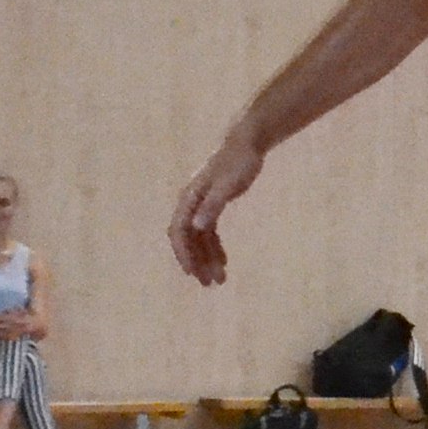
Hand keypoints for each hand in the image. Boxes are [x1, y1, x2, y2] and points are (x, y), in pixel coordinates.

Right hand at [171, 139, 260, 286]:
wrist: (248, 144)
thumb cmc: (239, 161)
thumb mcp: (227, 184)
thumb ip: (212, 205)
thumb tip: (196, 226)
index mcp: (190, 198)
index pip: (179, 230)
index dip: (183, 252)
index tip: (192, 272)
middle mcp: (191, 204)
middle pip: (188, 239)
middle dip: (197, 262)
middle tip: (209, 284)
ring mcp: (201, 206)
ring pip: (199, 239)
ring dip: (206, 259)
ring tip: (219, 279)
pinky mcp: (212, 206)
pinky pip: (209, 233)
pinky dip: (214, 248)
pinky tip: (224, 261)